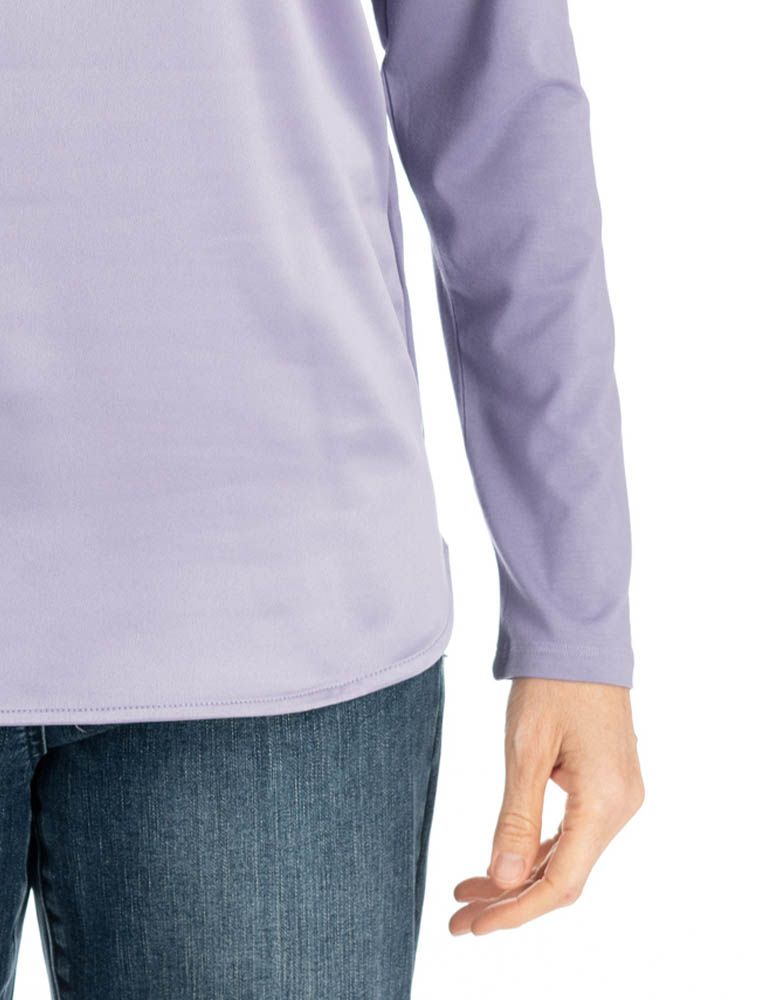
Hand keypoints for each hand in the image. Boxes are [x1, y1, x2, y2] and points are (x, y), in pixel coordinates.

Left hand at [449, 677, 643, 934]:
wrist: (578, 636)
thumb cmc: (550, 682)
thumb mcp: (525, 748)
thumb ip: (516, 818)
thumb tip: (502, 882)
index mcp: (604, 801)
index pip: (561, 882)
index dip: (514, 910)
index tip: (472, 925)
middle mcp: (620, 807)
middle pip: (565, 876)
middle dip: (510, 901)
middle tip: (459, 919)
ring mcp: (618, 796)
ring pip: (568, 857)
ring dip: (520, 878)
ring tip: (468, 893)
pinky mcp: (608, 785)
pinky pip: (574, 833)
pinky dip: (537, 852)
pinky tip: (503, 862)